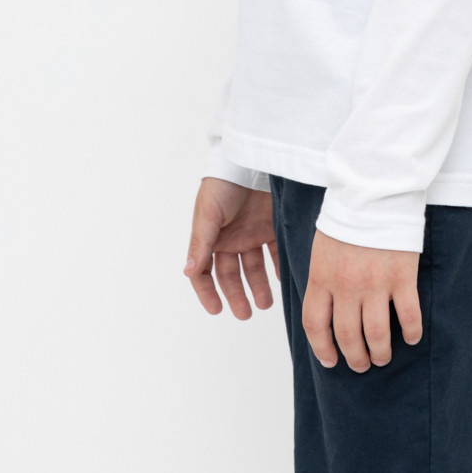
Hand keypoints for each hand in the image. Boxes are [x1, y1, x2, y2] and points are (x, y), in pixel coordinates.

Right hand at [184, 177, 279, 318]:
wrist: (252, 158)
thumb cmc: (224, 182)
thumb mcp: (209, 212)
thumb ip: (201, 243)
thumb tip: (187, 271)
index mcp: (210, 237)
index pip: (204, 271)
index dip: (207, 292)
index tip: (216, 310)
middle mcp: (230, 238)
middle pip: (230, 274)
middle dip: (237, 296)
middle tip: (245, 314)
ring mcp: (250, 233)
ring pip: (254, 268)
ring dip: (258, 287)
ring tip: (266, 305)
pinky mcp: (270, 225)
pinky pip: (275, 252)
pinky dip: (279, 267)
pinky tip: (284, 280)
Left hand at [302, 228, 421, 371]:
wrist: (375, 188)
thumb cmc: (348, 215)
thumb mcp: (323, 246)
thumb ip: (322, 276)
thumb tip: (325, 306)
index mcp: (321, 275)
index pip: (315, 324)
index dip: (322, 349)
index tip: (330, 361)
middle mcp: (346, 285)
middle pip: (347, 335)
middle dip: (354, 357)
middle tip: (361, 364)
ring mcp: (375, 282)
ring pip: (376, 334)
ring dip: (380, 352)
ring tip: (382, 357)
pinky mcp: (402, 276)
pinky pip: (408, 316)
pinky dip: (410, 332)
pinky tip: (410, 338)